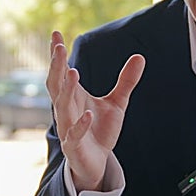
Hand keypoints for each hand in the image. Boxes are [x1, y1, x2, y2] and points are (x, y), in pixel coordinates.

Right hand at [46, 30, 144, 191]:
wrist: (96, 163)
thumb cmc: (100, 130)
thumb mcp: (117, 103)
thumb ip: (125, 81)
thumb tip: (140, 56)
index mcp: (72, 96)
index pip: (61, 72)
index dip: (58, 54)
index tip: (56, 33)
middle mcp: (65, 109)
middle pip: (56, 85)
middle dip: (56, 66)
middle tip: (58, 47)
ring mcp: (68, 128)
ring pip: (63, 107)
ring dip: (67, 90)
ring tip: (73, 72)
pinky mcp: (74, 146)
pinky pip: (75, 135)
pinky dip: (80, 125)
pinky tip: (88, 114)